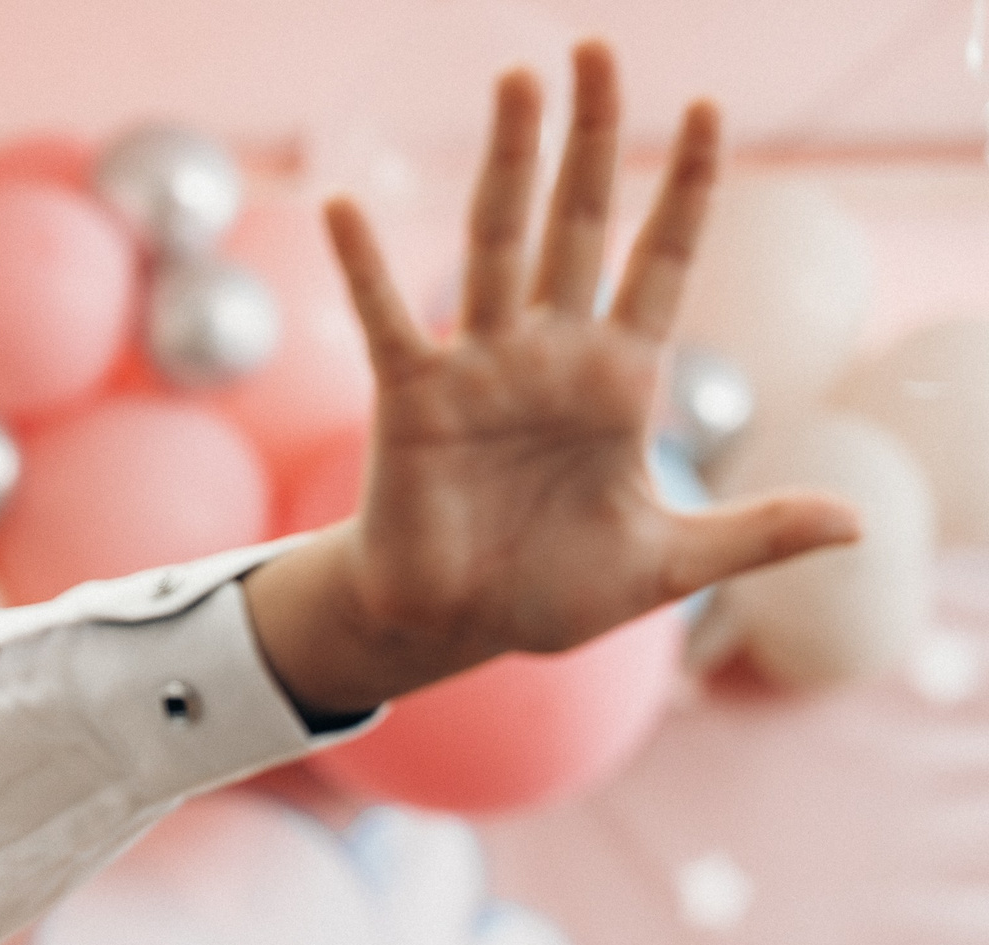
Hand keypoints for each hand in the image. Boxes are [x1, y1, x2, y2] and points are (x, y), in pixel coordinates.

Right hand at [242, 40, 861, 718]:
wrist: (452, 628)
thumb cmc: (550, 593)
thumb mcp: (668, 565)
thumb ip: (753, 534)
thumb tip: (858, 528)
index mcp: (618, 381)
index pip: (661, 260)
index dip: (686, 188)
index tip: (710, 109)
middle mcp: (549, 354)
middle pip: (577, 222)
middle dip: (592, 137)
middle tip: (596, 47)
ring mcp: (479, 367)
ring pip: (497, 242)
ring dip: (508, 161)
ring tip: (519, 79)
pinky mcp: (412, 398)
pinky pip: (388, 320)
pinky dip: (366, 267)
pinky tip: (343, 207)